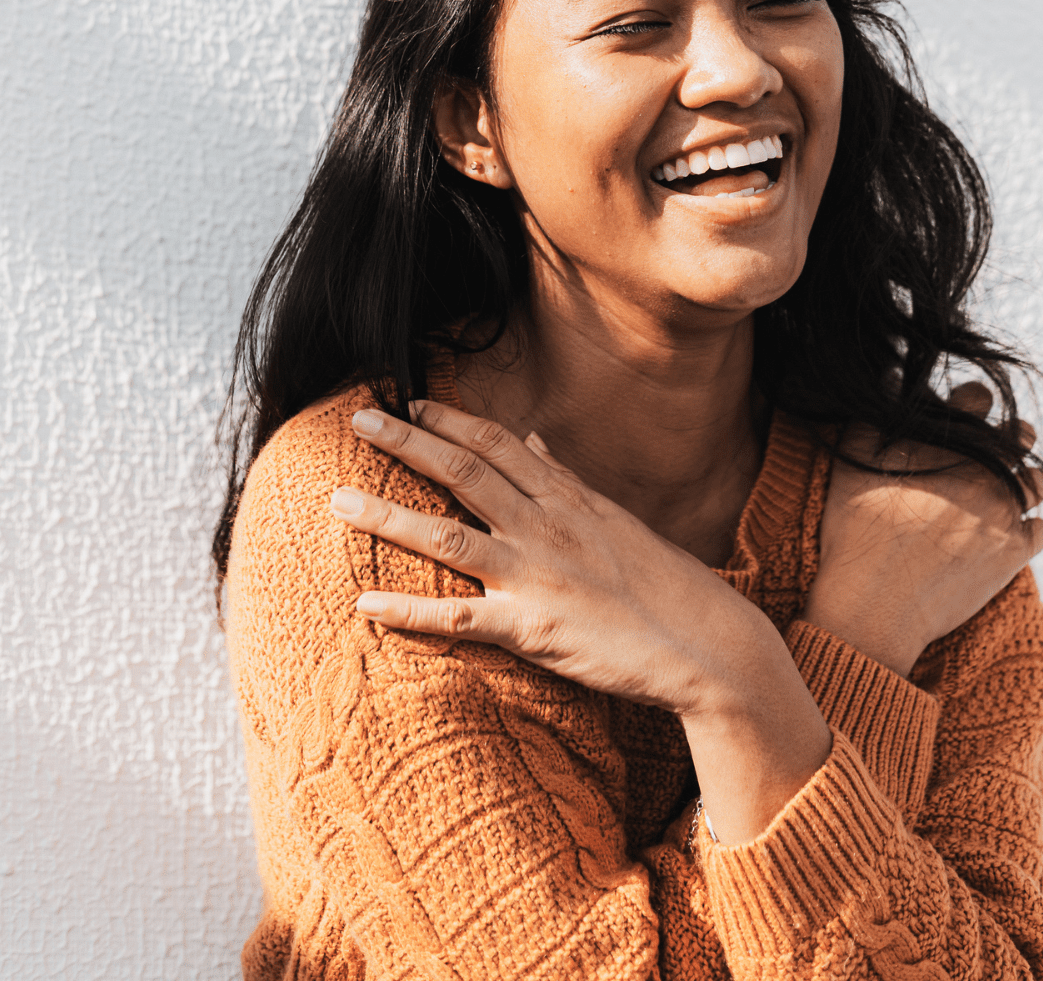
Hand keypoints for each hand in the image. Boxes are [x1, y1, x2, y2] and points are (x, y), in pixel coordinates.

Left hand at [331, 401, 831, 843]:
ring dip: (387, 515)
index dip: (449, 420)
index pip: (498, 444)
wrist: (706, 642)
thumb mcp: (614, 517)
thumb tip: (537, 439)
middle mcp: (546, 526)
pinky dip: (408, 612)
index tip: (409, 401)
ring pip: (447, 537)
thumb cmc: (661, 580)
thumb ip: (567, 479)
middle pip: (464, 472)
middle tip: (360, 419)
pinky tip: (363, 604)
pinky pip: (458, 619)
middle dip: (407, 443)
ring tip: (336, 497)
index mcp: (567, 497)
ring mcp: (537, 576)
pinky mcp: (533, 630)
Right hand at [802, 383, 1042, 678]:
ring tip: (1001, 490)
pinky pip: (1040, 529)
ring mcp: (1004, 512)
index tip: (965, 410)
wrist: (874, 603)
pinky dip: (1026, 528)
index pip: (979, 397)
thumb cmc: (856, 528)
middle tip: (992, 449)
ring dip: (1024, 481)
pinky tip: (1004, 531)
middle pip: (1022, 436)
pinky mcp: (1014, 553)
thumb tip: (895, 375)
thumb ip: (877, 410)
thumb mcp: (854, 457)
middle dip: (1011, 437)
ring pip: (1036, 482)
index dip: (972, 401)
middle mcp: (985, 470)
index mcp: (951, 440)